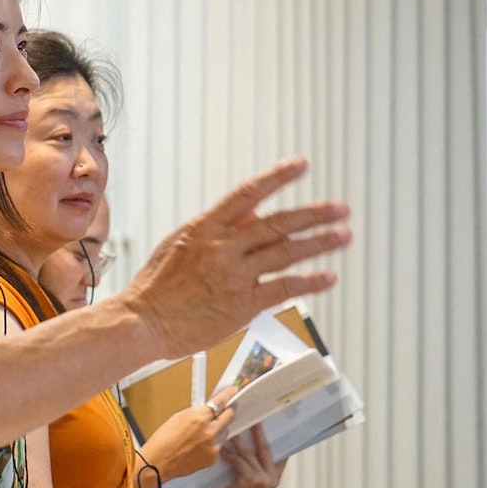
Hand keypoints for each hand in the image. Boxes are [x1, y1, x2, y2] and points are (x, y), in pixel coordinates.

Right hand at [117, 158, 350, 359]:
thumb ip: (216, 230)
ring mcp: (234, 276)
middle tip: (340, 209)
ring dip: (320, 243)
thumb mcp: (180, 244)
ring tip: (343, 235)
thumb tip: (250, 215)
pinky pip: (283, 288)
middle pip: (278, 223)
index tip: (301, 165)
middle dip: (314, 214)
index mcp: (205, 227)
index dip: (278, 177)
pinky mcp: (241, 305)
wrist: (143, 322)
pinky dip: (309, 282)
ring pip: (286, 252)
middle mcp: (222, 247)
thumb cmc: (156, 286)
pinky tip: (327, 277)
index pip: (248, 193)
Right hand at [138, 386, 238, 482]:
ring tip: (204, 433)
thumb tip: (205, 409)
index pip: (219, 402)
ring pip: (225, 432)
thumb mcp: (177, 418)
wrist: (157, 463)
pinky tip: (199, 446)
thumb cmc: (162, 441)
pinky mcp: (213, 458)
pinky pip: (218, 446)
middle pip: (229, 416)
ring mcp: (212, 446)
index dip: (227, 395)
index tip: (232, 392)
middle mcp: (209, 431)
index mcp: (198, 418)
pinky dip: (212, 444)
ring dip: (219, 429)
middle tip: (224, 411)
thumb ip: (195, 412)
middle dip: (227, 412)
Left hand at [213, 424, 285, 487]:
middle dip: (258, 432)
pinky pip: (239, 461)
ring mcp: (262, 481)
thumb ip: (255, 464)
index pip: (281, 455)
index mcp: (274, 477)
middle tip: (253, 419)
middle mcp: (272, 479)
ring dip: (238, 442)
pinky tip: (222, 450)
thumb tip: (250, 439)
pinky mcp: (250, 481)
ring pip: (249, 454)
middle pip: (265, 449)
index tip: (272, 423)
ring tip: (230, 433)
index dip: (278, 439)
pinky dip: (230, 455)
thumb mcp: (248, 478)